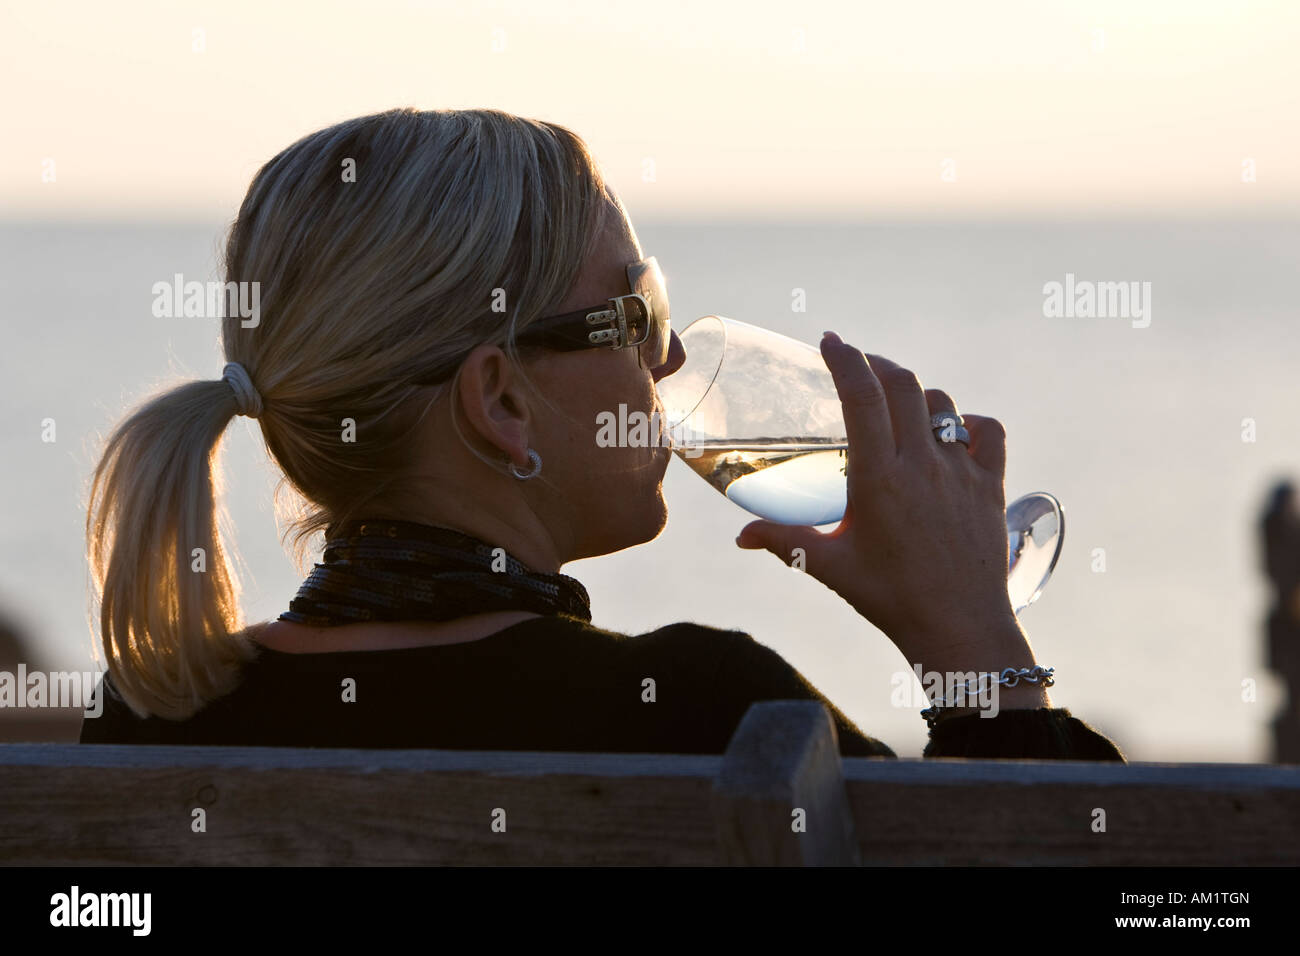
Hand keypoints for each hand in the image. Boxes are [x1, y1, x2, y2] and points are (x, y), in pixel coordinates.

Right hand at [736, 332, 1038, 680]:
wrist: (961, 628)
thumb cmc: (890, 599)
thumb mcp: (830, 568)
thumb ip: (784, 542)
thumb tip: (741, 536)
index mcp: (880, 479)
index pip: (863, 397)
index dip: (845, 359)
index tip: (830, 341)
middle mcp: (923, 466)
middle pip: (903, 386)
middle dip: (876, 364)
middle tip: (857, 363)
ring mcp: (962, 472)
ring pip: (943, 405)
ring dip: (916, 394)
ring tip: (897, 402)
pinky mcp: (991, 485)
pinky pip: (988, 432)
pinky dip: (968, 422)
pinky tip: (951, 432)